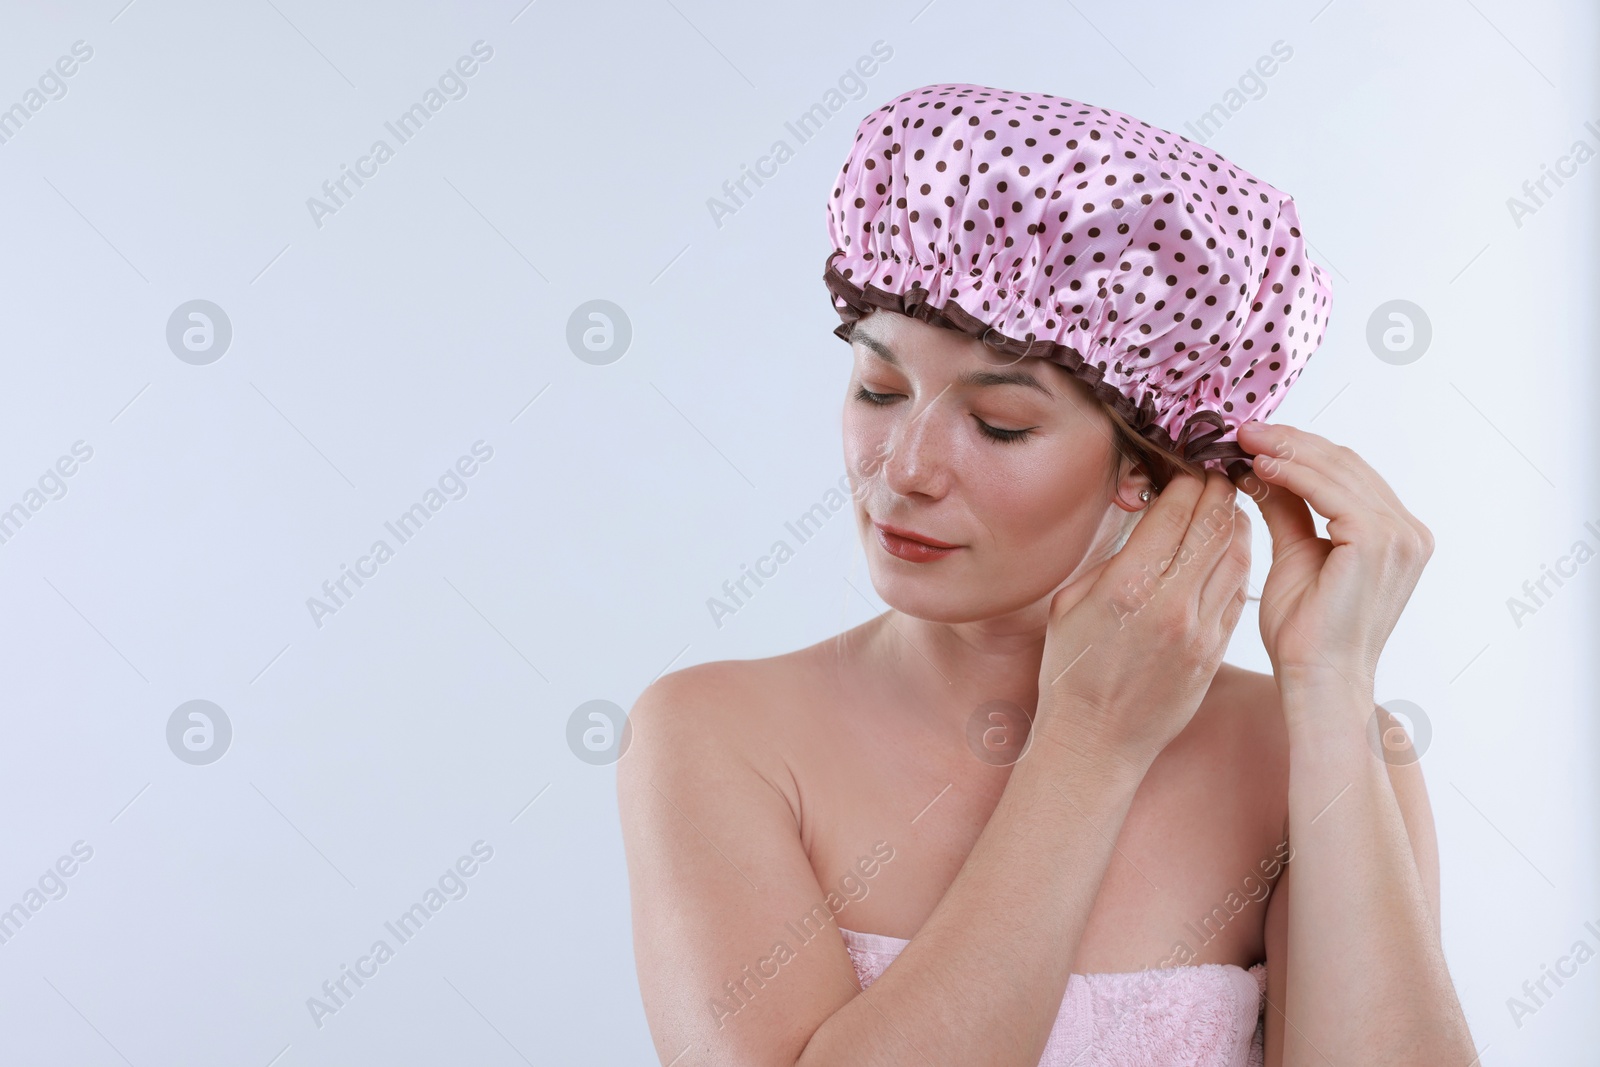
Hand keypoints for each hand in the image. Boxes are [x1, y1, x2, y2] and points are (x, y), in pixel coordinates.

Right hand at [1034, 469, 1251, 770]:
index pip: (1176, 511)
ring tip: (1225, 503)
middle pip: (1214, 524)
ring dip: (1234, 521)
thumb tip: (1145, 522)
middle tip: (1215, 471)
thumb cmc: (1072, 670)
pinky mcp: (1215, 650)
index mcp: (1128, 586)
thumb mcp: (1072, 603)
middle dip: (1217, 490)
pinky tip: (1229, 547)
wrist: (1096, 741)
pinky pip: (1238, 590)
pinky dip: (1237, 559)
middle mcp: (1171, 603)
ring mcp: (1200, 629)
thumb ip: (1112, 559)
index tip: (1186, 465)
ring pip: (1237, 553)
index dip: (1186, 479)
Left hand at [1231, 421, 1433, 691]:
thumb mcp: (1295, 555)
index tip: (1255, 438)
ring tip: (1244, 442)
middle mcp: (1408, 532)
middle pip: (1345, 464)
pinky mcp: (1380, 540)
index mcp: (1397, 535)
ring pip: (1336, 471)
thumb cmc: (1306, 633)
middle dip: (1291, 442)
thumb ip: (1288, 510)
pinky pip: (1329, 490)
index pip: (1348, 474)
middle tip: (1244, 430)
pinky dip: (1292, 472)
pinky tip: (1259, 466)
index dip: (1301, 449)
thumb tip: (1263, 468)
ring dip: (1286, 450)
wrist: (1317, 678)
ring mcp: (1400, 535)